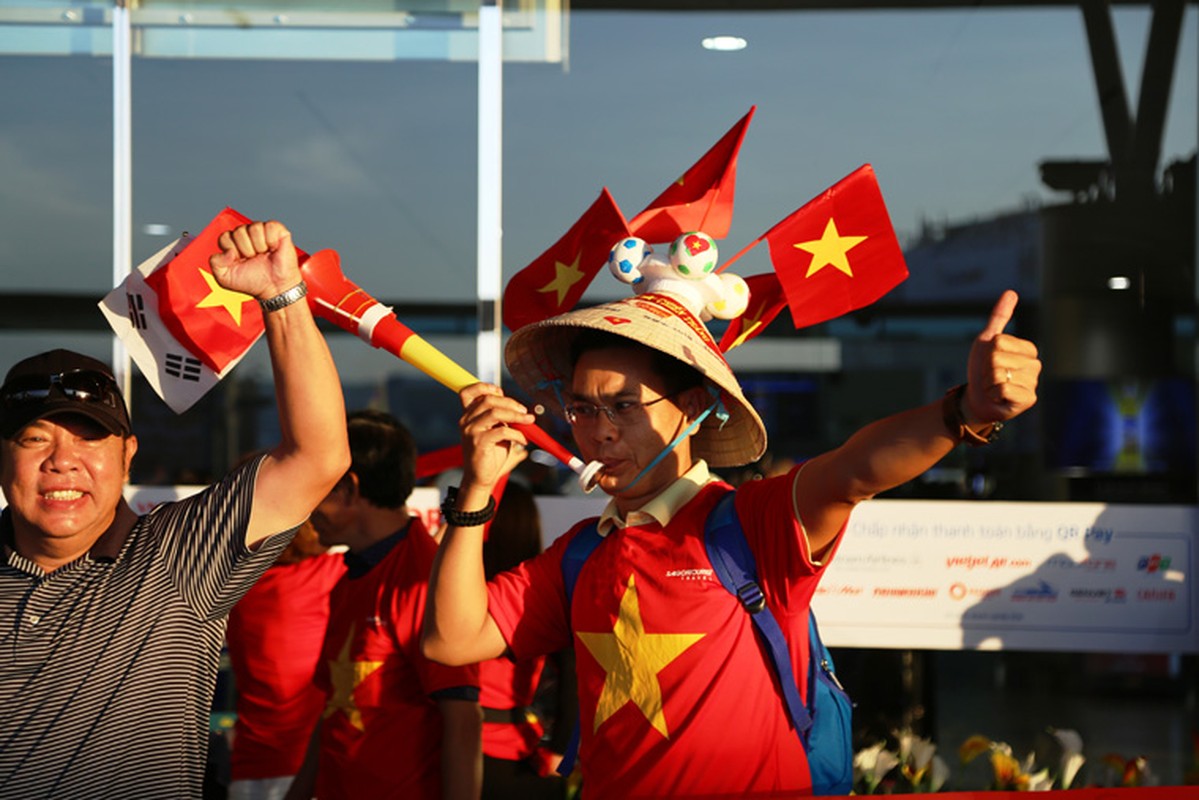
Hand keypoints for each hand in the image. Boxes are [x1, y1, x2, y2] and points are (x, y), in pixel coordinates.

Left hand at [208, 219, 301, 300]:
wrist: (275, 289)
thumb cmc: (252, 282)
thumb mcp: (224, 278)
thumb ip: (215, 263)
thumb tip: (228, 250)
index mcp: (233, 243)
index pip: (225, 237)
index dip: (232, 251)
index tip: (240, 261)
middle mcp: (247, 235)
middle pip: (239, 232)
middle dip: (246, 250)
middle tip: (254, 259)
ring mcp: (262, 232)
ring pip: (254, 228)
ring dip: (259, 246)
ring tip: (264, 255)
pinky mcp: (279, 231)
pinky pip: (270, 226)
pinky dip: (271, 240)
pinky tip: (273, 248)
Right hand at [458, 383, 534, 488]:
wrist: (482, 478)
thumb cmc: (490, 453)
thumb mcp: (496, 430)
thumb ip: (502, 418)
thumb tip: (521, 409)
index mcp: (468, 416)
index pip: (468, 392)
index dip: (484, 387)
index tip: (501, 392)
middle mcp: (466, 421)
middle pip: (488, 399)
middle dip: (510, 403)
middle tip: (525, 412)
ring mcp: (470, 431)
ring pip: (494, 412)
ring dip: (516, 415)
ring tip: (528, 421)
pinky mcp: (478, 442)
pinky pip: (501, 431)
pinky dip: (516, 434)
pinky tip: (523, 440)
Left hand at [965, 290, 1040, 423]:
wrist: (978, 399)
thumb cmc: (983, 370)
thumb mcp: (987, 341)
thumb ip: (999, 317)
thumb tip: (1011, 292)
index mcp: (1027, 349)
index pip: (999, 341)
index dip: (987, 352)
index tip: (990, 361)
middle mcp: (1035, 364)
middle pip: (997, 358)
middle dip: (986, 369)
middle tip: (991, 377)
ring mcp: (1033, 382)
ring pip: (999, 374)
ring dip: (989, 383)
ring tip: (995, 387)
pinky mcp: (1028, 399)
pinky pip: (1003, 389)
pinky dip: (994, 393)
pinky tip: (999, 397)